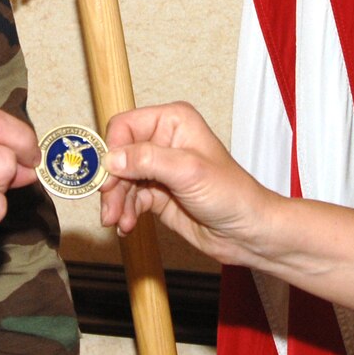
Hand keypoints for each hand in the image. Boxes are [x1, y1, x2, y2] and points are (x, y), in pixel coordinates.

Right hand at [98, 102, 276, 267]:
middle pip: (118, 155)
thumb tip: (111, 158)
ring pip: (120, 180)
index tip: (106, 176)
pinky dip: (124, 212)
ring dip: (115, 201)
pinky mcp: (157, 194)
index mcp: (173, 121)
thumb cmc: (232, 194)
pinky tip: (126, 225)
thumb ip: (147, 160)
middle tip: (108, 205)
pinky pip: (129, 199)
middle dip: (111, 182)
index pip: (125, 126)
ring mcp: (159, 169)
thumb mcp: (188, 172)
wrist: (247, 233)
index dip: (112, 150)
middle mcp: (163, 141)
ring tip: (118, 221)